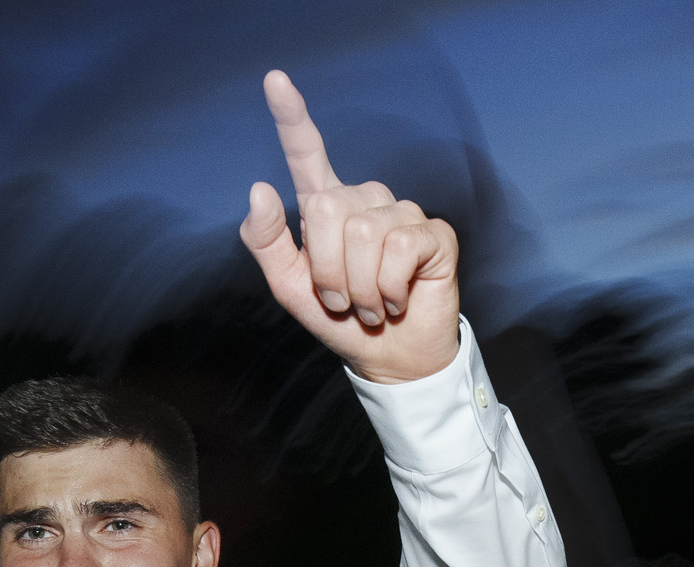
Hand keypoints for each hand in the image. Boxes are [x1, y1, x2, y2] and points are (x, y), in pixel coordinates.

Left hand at [240, 71, 459, 384]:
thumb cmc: (341, 321)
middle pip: (327, 209)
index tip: (274, 80)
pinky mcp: (433, 234)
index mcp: (326, 207)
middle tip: (344, 300)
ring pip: (364, 234)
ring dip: (359, 286)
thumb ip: (266, 242)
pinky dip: (389, 287)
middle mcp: (364, 201)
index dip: (291, 118)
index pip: (307, 154)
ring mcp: (401, 213)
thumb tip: (260, 188)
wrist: (389, 358)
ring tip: (370, 305)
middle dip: (328, 270)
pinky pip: (399, 248)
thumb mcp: (289, 287)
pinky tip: (396, 299)